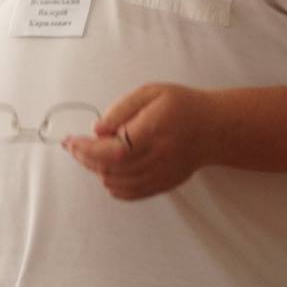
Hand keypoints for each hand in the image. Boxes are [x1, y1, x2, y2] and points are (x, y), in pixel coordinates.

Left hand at [62, 83, 217, 200]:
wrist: (214, 129)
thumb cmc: (182, 106)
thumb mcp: (152, 93)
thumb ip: (122, 109)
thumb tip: (97, 129)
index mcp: (155, 129)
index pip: (115, 149)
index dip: (88, 149)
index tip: (72, 141)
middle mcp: (159, 156)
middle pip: (112, 168)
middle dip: (85, 158)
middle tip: (74, 146)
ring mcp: (161, 174)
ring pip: (118, 182)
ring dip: (97, 170)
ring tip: (89, 155)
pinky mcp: (163, 184)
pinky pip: (131, 193)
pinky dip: (112, 185)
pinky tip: (107, 172)